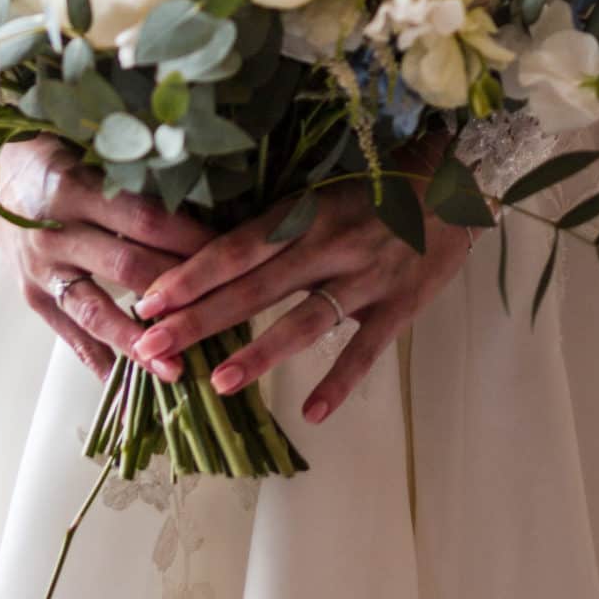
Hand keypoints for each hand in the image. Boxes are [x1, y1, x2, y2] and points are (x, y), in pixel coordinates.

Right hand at [0, 135, 211, 383]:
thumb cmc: (51, 152)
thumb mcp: (89, 151)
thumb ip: (133, 177)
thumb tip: (203, 199)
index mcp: (74, 187)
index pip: (143, 219)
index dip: (188, 238)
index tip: (231, 254)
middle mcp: (54, 232)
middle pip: (126, 266)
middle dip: (176, 292)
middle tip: (223, 312)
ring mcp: (40, 270)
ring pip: (94, 311)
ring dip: (136, 342)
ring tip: (173, 370)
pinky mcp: (32, 296)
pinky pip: (69, 335)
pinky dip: (99, 362)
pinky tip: (126, 391)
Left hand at [126, 166, 476, 426]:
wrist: (452, 185)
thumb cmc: (373, 190)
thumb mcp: (318, 195)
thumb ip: (275, 227)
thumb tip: (209, 254)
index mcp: (301, 213)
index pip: (234, 247)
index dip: (189, 275)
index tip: (147, 300)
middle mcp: (327, 243)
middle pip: (254, 286)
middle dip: (199, 318)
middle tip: (153, 346)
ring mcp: (364, 277)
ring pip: (304, 320)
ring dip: (260, 353)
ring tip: (218, 382)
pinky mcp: (398, 305)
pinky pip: (366, 349)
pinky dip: (340, 382)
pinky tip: (312, 413)